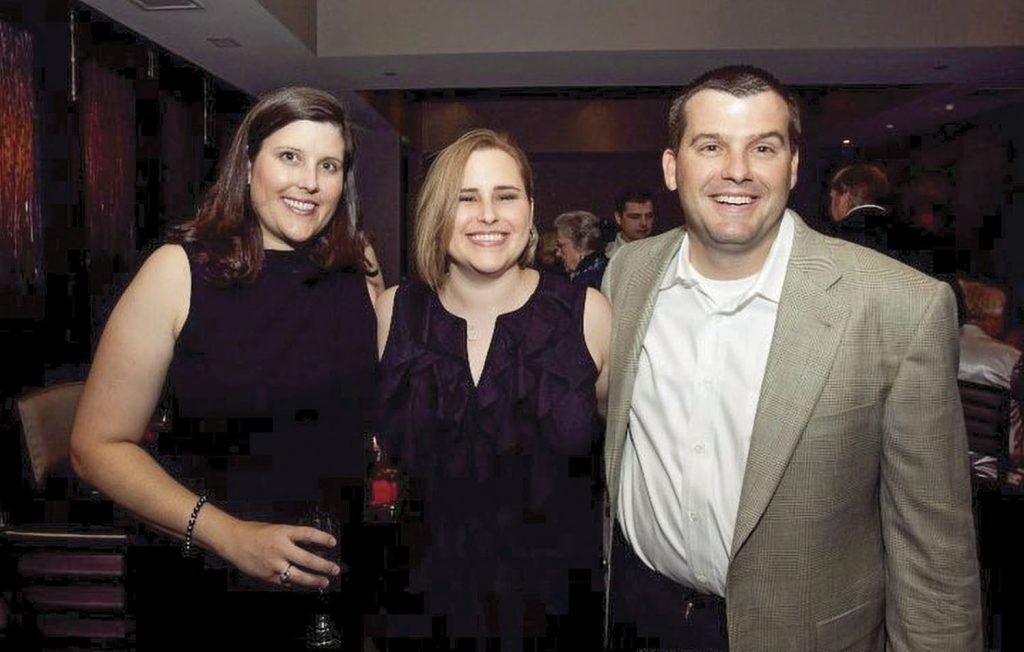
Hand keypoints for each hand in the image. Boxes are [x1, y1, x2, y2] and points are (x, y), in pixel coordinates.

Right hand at [220, 520, 340, 588]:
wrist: (232, 540)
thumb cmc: (253, 533)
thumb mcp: (276, 529)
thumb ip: (291, 538)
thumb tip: (309, 546)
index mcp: (283, 532)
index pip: (308, 534)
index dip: (322, 538)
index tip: (333, 542)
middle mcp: (280, 548)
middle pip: (307, 559)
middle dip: (323, 565)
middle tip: (334, 569)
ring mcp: (274, 563)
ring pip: (298, 575)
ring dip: (313, 580)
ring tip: (323, 582)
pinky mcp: (267, 575)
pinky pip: (284, 581)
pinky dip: (293, 583)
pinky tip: (301, 584)